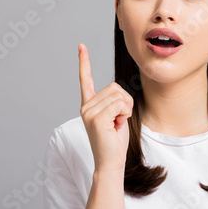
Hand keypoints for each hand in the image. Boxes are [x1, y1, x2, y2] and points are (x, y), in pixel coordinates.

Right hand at [78, 43, 133, 172]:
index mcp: (89, 105)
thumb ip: (115, 101)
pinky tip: (117, 126)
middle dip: (125, 102)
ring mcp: (89, 112)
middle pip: (114, 87)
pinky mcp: (96, 118)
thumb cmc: (115, 141)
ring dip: (126, 109)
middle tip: (119, 119)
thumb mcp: (116, 116)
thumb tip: (119, 92)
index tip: (81, 46)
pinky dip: (125, 113)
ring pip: (119, 95)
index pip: (85, 79)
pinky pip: (120, 104)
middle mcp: (85, 106)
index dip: (84, 62)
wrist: (111, 162)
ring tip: (117, 124)